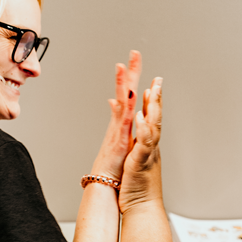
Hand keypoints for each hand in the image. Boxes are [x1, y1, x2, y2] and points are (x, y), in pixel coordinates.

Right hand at [90, 51, 141, 181]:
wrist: (106, 187)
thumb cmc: (115, 168)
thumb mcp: (118, 139)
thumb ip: (117, 119)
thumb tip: (115, 102)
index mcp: (123, 123)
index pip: (129, 95)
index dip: (132, 78)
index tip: (135, 61)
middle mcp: (120, 124)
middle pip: (125, 93)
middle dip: (130, 73)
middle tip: (134, 54)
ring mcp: (118, 131)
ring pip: (122, 103)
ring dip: (123, 84)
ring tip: (123, 66)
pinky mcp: (118, 141)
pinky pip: (122, 122)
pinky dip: (125, 108)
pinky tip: (128, 96)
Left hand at [119, 77, 162, 213]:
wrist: (143, 209)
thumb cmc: (138, 190)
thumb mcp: (137, 164)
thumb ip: (138, 151)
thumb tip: (138, 142)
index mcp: (149, 147)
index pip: (153, 121)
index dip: (153, 103)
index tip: (154, 85)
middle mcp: (152, 149)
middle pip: (157, 119)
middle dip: (157, 99)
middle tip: (158, 80)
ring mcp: (148, 155)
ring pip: (153, 128)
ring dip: (152, 109)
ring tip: (151, 91)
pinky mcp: (140, 163)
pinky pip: (143, 144)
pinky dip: (143, 129)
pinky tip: (141, 117)